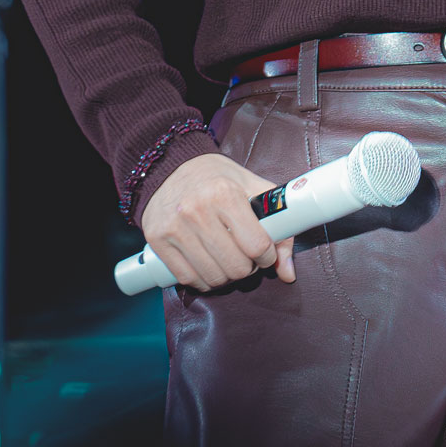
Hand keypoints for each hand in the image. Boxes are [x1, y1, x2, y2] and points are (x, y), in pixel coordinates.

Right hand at [139, 152, 295, 289]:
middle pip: (236, 267)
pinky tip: (206, 266)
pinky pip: (187, 278)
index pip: (257, 245)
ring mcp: (175, 226)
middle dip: (247, 268)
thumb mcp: (252, 189)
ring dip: (225, 276)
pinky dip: (202, 280)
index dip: (267, 256)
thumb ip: (279, 227)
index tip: (264, 253)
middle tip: (244, 256)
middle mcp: (197, 210)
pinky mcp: (157, 239)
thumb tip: (288, 273)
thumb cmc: (216, 179)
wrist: (169, 166)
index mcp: (225, 193)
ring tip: (226, 260)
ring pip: (212, 277)